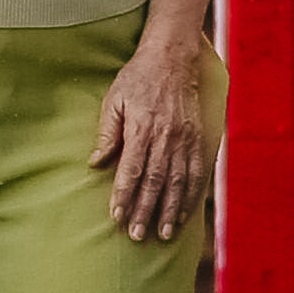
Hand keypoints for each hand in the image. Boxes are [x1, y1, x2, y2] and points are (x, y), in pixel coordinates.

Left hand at [93, 31, 214, 242]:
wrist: (172, 57)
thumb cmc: (137, 78)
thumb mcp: (113, 99)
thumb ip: (107, 133)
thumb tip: (95, 163)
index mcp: (142, 127)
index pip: (132, 168)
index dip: (124, 194)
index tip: (116, 215)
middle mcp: (166, 136)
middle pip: (155, 180)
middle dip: (146, 210)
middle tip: (137, 235)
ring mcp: (185, 139)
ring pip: (178, 181)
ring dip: (171, 209)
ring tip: (163, 233)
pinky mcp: (198, 139)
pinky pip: (197, 173)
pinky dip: (191, 196)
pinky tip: (184, 214)